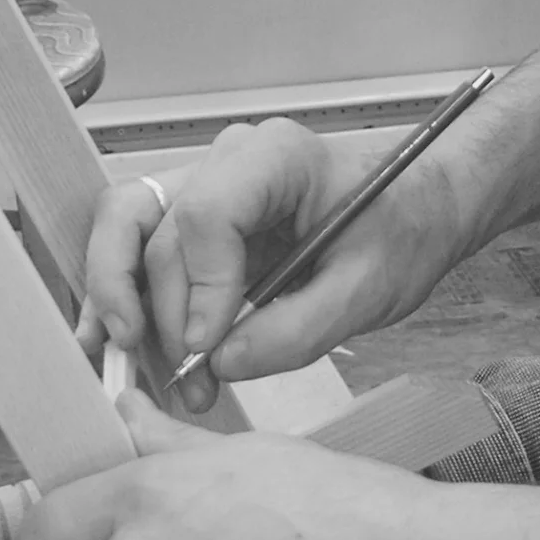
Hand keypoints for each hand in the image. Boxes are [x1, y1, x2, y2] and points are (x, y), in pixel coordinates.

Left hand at [26, 391, 473, 539]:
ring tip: (192, 533)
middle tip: (145, 526)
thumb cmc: (323, 505)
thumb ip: (168, 438)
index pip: (46, 520)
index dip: (50, 522)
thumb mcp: (241, 452)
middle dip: (101, 537)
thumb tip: (127, 410)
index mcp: (147, 494)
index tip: (58, 524)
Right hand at [78, 122, 464, 411]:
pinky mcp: (199, 214)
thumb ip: (298, 329)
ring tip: (135, 361)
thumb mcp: (368, 290)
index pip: (208, 213)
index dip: (200, 288)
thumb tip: (222, 363)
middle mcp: (232, 159)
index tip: (211, 348)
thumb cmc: (401, 229)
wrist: (416, 208)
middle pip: (163, 233)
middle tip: (189, 382)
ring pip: (129, 224)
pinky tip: (125, 340)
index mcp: (279, 157)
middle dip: (165, 317)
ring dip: (123, 298)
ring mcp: (209, 181)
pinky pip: (142, 240)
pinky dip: (127, 290)